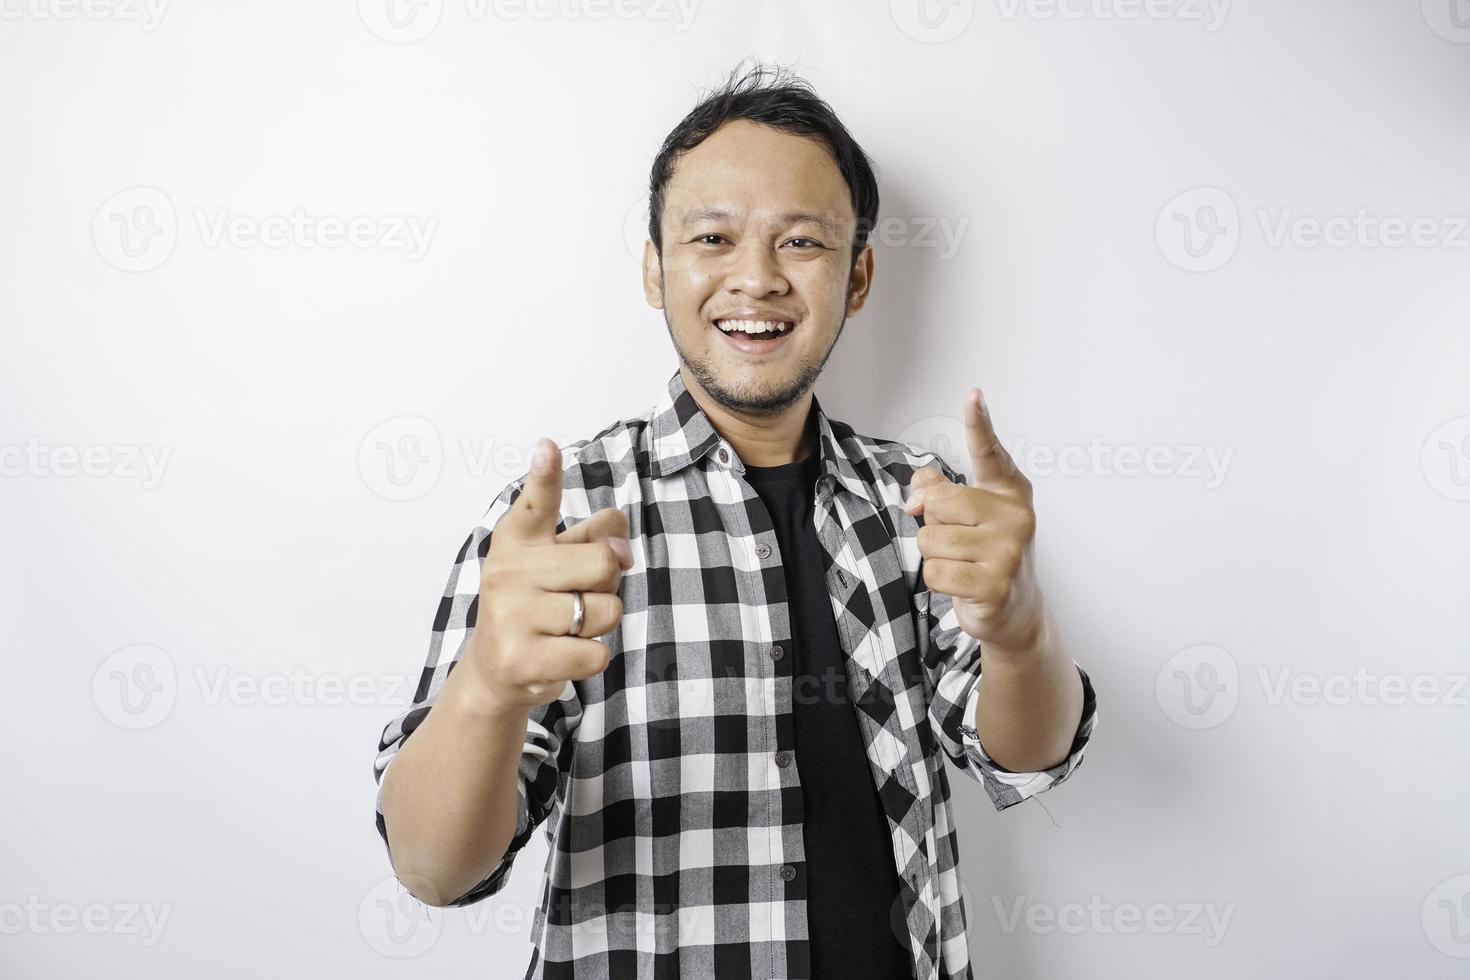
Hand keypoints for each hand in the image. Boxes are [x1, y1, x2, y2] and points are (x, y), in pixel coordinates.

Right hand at [462, 437, 631, 710]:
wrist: (499, 668)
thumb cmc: (540, 602)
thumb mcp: (562, 559)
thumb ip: (597, 537)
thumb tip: (622, 548)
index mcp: (519, 538)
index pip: (538, 502)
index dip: (546, 475)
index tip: (548, 448)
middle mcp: (509, 570)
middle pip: (604, 563)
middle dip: (607, 584)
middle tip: (577, 595)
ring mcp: (511, 616)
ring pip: (606, 611)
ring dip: (600, 624)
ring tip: (567, 627)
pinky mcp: (523, 659)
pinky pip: (596, 653)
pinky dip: (593, 656)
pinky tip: (563, 654)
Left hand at [905, 389, 1045, 656]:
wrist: (1015, 610)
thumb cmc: (986, 554)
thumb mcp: (968, 516)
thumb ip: (939, 490)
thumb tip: (917, 489)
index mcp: (1009, 491)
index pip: (989, 453)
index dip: (979, 424)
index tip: (973, 394)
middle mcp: (1016, 516)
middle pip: (938, 502)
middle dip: (934, 524)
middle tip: (959, 542)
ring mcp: (1009, 552)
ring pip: (930, 540)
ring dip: (935, 556)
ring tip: (961, 564)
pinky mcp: (995, 585)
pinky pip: (935, 572)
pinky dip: (938, 581)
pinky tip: (962, 585)